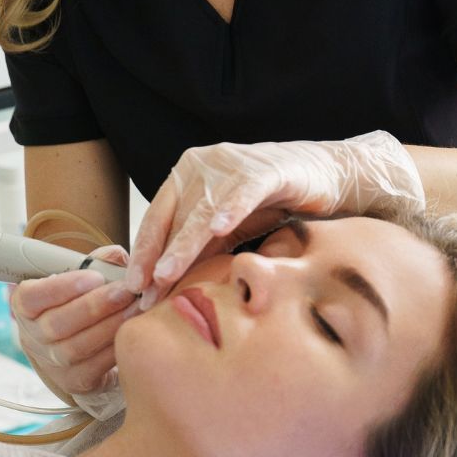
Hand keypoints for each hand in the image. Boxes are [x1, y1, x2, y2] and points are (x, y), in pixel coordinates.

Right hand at [10, 244, 136, 418]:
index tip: (95, 276)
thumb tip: (115, 255)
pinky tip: (134, 331)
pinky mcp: (76, 382)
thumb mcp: (85, 278)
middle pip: (58, 324)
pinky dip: (116, 347)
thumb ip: (98, 263)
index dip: (61, 287)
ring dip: (111, 325)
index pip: (32, 297)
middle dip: (95, 306)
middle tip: (127, 290)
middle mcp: (33, 337)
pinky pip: (95, 367)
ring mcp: (52, 363)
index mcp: (26, 306)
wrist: (85, 345)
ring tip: (137, 307)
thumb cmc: (82, 302)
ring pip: (77, 347)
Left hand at [126, 131, 425, 306]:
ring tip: (166, 273)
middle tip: (141, 292)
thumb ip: (198, 248)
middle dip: (156, 258)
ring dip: (183, 245)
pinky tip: (218, 229)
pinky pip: (242, 193)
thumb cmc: (272, 202)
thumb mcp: (228, 229)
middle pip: (172, 217)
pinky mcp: (264, 169)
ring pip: (201, 211)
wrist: (324, 175)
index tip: (132, 289)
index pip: (157, 220)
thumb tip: (164, 286)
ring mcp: (231, 165)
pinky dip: (229, 210)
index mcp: (185, 177)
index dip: (142, 254)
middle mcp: (200, 165)